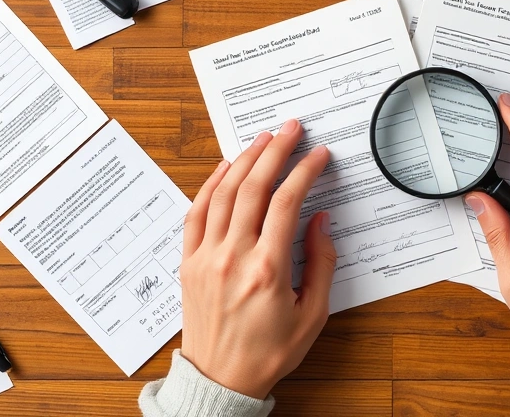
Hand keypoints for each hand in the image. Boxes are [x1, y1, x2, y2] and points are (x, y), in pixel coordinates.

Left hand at [179, 119, 335, 398]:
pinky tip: (226, 167)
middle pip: (253, 187)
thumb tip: (320, 221)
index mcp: (267, 270)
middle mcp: (232, 257)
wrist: (221, 380)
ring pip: (223, 193)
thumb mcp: (312, 314)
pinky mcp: (189, 262)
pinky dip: (210, 185)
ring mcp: (206, 257)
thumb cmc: (268, 352)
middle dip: (275, 151)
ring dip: (244, 160)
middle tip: (291, 129)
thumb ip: (320, 264)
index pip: (286, 203)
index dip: (304, 171)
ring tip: (262, 140)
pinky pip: (196, 212)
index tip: (318, 155)